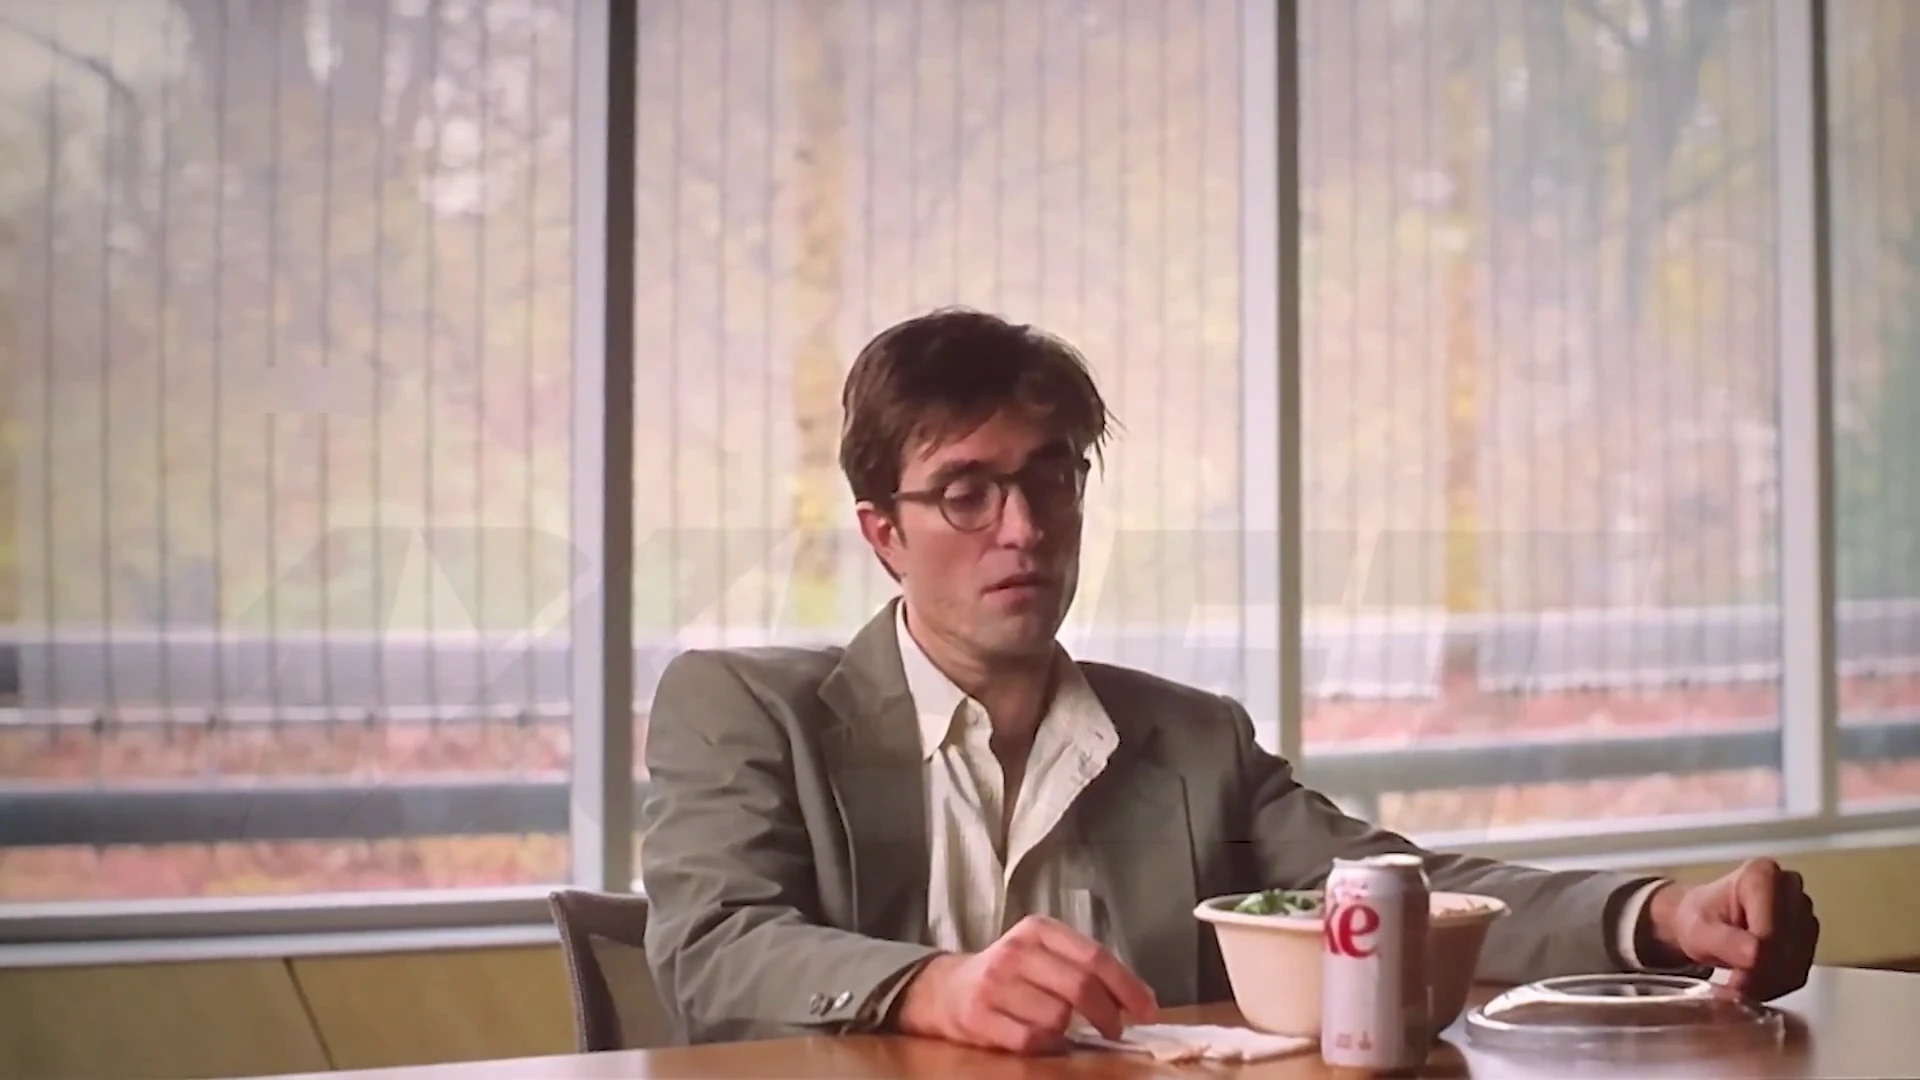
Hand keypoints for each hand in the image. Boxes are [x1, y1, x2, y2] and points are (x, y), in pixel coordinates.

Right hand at [893, 914, 1158, 1053]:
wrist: (946, 989)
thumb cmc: (1008, 973)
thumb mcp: (1043, 954)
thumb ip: (1084, 967)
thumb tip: (1138, 998)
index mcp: (1038, 930)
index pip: (1095, 957)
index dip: (1127, 986)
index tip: (1148, 1009)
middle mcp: (1016, 952)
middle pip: (1080, 986)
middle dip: (1108, 1014)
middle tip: (1116, 1028)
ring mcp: (995, 984)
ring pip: (1057, 1016)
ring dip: (1070, 1030)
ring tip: (1063, 1027)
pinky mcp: (981, 1017)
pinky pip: (1031, 1040)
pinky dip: (1046, 1044)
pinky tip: (1042, 1037)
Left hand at [1642, 857, 1819, 1000]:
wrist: (1703, 921)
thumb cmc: (1699, 917)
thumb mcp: (1698, 929)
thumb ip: (1725, 941)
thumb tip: (1756, 956)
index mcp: (1762, 875)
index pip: (1771, 932)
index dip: (1753, 962)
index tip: (1733, 981)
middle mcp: (1789, 888)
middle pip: (1787, 948)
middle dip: (1760, 976)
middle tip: (1735, 987)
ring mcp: (1803, 912)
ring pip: (1797, 963)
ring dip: (1768, 984)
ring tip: (1740, 983)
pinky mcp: (1808, 937)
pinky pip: (1800, 972)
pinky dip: (1776, 985)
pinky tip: (1754, 981)